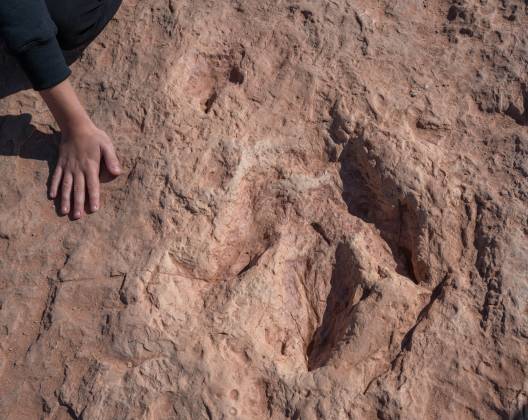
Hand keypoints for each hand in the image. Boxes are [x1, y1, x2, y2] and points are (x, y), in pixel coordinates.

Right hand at [39, 79, 121, 218]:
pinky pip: (55, 177)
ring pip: (65, 186)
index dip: (93, 197)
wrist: (76, 126)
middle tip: (77, 217)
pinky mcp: (60, 164)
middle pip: (78, 189)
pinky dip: (53, 186)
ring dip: (65, 199)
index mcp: (90, 166)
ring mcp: (67, 167)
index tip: (93, 209)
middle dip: (78, 204)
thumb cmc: (95, 137)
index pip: (93, 185)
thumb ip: (111, 159)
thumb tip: (117, 172)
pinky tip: (51, 196)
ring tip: (63, 212)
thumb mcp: (107, 145)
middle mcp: (78, 169)